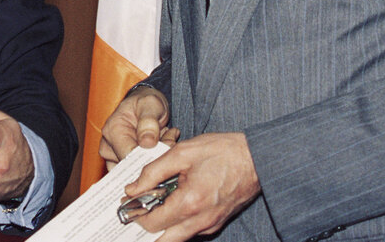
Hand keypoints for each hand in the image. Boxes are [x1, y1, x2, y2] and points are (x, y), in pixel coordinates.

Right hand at [100, 86, 176, 169]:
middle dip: (156, 157)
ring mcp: (113, 157)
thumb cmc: (145, 102)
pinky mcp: (120, 163)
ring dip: (156, 160)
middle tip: (170, 140)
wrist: (143, 104)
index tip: (168, 145)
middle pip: (133, 166)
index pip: (129, 157)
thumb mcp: (151, 104)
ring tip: (166, 139)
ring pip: (137, 172)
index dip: (151, 157)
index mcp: (112, 131)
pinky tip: (161, 146)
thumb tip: (147, 143)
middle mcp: (108, 147)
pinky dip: (153, 162)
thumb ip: (149, 121)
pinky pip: (138, 173)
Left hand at [124, 132, 259, 240]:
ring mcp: (210, 225)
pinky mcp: (216, 223)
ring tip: (152, 204)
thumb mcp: (182, 153)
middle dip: (145, 228)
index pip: (152, 223)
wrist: (257, 158)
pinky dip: (177, 223)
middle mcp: (200, 221)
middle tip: (135, 210)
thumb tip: (133, 188)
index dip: (134, 213)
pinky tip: (172, 202)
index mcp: (190, 203)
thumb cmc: (223, 151)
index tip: (127, 201)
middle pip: (162, 240)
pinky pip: (190, 231)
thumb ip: (153, 172)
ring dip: (161, 226)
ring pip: (177, 238)